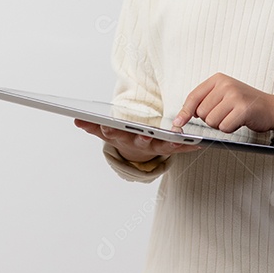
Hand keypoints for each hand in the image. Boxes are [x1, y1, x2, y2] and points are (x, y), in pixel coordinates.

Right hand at [74, 119, 202, 162]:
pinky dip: (189, 146)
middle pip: (139, 141)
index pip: (114, 134)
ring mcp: (156, 147)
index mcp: (123, 138)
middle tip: (142, 134)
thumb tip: (76, 119)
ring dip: (170, 142)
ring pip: (163, 145)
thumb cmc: (124, 137)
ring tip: (177, 134)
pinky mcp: (170, 148)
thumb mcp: (107, 132)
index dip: (110, 130)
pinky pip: (181, 148)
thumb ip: (93, 126)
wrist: (139, 153)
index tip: (107, 125)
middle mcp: (140, 144)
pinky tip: (197, 143)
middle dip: (141, 138)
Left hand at [173, 72, 273, 133]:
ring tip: (233, 117)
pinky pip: (224, 126)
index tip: (178, 122)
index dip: (184, 111)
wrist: (272, 108)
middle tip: (225, 115)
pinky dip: (230, 128)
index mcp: (217, 79)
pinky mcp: (243, 109)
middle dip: (211, 119)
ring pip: (211, 121)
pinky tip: (239, 121)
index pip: (193, 96)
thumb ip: (205, 101)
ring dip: (221, 124)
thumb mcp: (224, 95)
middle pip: (201, 112)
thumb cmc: (245, 103)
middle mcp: (225, 84)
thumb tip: (182, 116)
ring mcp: (234, 95)